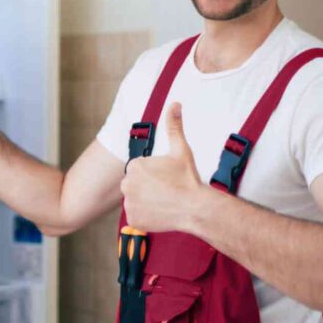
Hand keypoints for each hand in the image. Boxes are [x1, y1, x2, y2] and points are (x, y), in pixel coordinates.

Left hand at [120, 101, 205, 232]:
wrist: (195, 207)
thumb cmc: (188, 178)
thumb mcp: (181, 150)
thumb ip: (174, 126)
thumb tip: (174, 104)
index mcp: (135, 166)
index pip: (140, 169)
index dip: (154, 173)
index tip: (167, 178)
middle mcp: (126, 184)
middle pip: (135, 184)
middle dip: (148, 186)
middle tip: (166, 190)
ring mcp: (129, 203)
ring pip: (135, 199)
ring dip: (146, 200)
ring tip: (164, 201)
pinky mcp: (133, 219)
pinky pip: (137, 215)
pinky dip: (146, 215)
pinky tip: (160, 211)